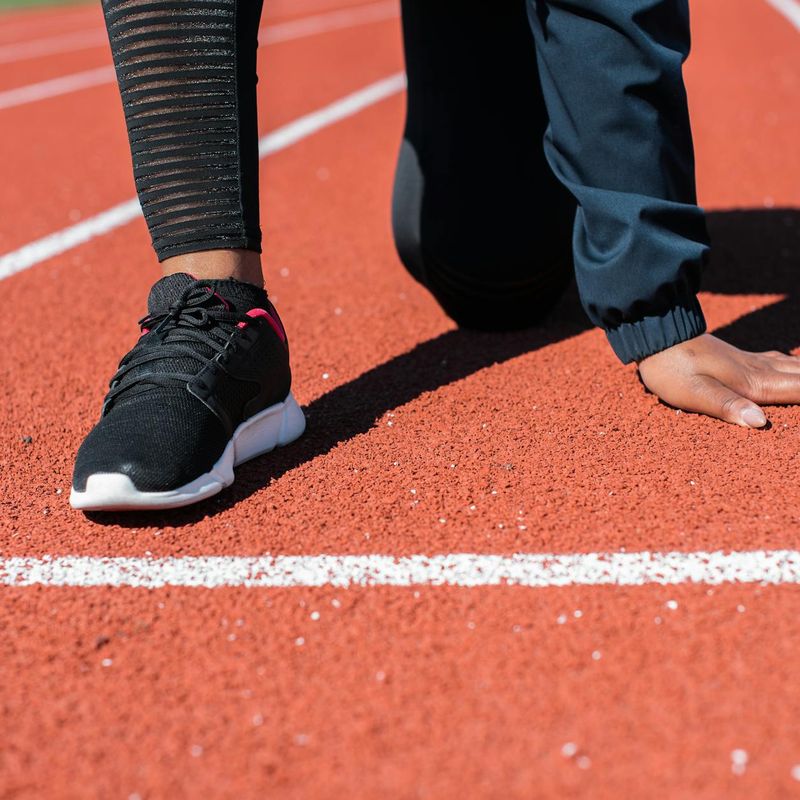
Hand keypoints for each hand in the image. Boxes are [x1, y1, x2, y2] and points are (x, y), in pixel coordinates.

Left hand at [637, 334, 799, 427]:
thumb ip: (725, 406)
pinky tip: (796, 367)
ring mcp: (752, 362)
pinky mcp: (741, 360)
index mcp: (753, 383)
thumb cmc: (670, 367)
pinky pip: (783, 363)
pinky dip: (799, 368)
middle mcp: (760, 371)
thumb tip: (759, 423)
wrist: (655, 334)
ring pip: (797, 368)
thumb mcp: (691, 392)